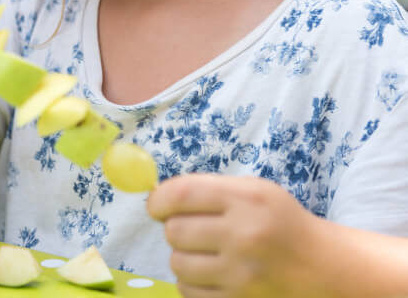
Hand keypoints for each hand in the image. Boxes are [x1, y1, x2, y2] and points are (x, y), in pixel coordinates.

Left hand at [147, 173, 328, 297]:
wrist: (323, 267)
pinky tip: (209, 273)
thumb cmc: (279, 220)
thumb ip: (208, 190)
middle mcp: (244, 235)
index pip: (182, 194)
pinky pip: (189, 292)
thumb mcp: (253, 190)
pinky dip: (191, 282)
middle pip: (175, 231)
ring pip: (178, 263)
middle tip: (190, 229)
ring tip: (201, 251)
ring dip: (182, 256)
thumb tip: (158, 198)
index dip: (159, 199)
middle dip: (174, 228)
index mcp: (246, 198)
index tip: (155, 205)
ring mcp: (243, 274)